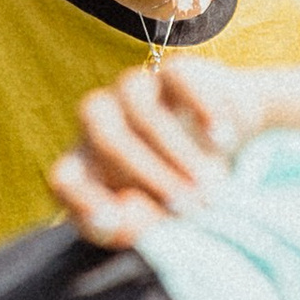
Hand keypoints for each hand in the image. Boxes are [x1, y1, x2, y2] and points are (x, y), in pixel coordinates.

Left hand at [49, 62, 263, 243]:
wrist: (233, 147)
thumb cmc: (186, 194)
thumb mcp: (166, 224)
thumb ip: (139, 227)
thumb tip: (128, 210)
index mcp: (89, 168)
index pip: (66, 179)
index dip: (81, 199)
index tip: (111, 221)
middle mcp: (103, 123)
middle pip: (107, 139)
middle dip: (149, 177)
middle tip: (189, 208)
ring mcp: (136, 92)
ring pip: (141, 110)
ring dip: (177, 152)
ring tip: (212, 187)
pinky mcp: (174, 72)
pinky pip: (178, 78)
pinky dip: (201, 109)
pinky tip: (221, 140)